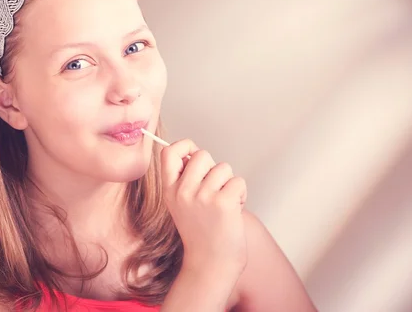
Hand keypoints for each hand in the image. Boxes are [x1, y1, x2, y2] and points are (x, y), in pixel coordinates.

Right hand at [160, 139, 247, 278]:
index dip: (185, 146)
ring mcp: (202, 196)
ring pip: (223, 167)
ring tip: (224, 204)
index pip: (169, 152)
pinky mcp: (222, 203)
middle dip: (213, 168)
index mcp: (170, 190)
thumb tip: (197, 153)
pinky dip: (241, 194)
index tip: (194, 157)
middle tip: (214, 190)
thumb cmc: (202, 233)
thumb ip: (186, 179)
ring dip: (229, 183)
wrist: (211, 264)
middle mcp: (182, 191)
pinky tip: (233, 211)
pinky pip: (238, 181)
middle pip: (202, 154)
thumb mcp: (182, 204)